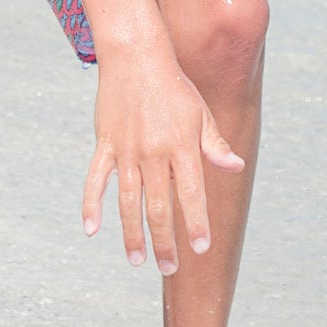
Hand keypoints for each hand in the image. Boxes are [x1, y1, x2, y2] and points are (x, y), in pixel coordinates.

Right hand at [80, 43, 243, 272]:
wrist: (136, 57)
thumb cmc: (174, 88)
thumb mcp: (200, 114)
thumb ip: (214, 144)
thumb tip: (234, 167)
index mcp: (182, 146)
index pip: (192, 193)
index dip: (196, 223)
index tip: (200, 249)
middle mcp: (154, 152)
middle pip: (159, 206)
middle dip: (165, 241)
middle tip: (169, 269)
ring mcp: (127, 150)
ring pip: (128, 201)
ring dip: (132, 234)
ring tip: (136, 261)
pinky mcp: (106, 144)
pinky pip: (96, 180)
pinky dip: (91, 205)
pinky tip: (91, 230)